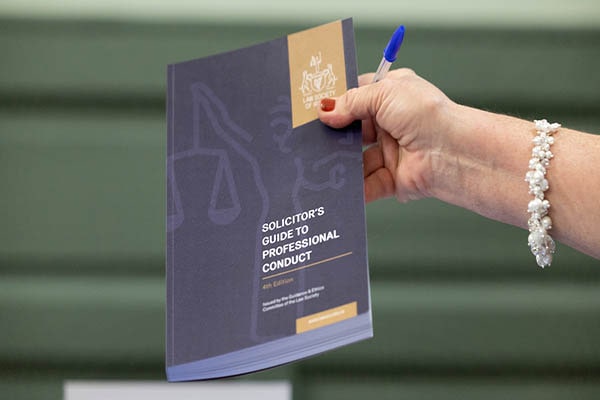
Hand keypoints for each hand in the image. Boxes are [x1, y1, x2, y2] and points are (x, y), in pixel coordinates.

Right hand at [318, 68, 455, 202]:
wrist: (453, 153)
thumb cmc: (428, 115)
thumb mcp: (384, 94)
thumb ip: (351, 102)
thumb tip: (325, 110)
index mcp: (392, 96)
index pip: (357, 97)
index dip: (336, 102)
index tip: (314, 108)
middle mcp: (390, 124)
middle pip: (352, 131)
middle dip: (334, 135)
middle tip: (312, 137)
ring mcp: (390, 152)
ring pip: (356, 160)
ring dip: (341, 162)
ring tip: (322, 162)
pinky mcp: (391, 179)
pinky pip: (366, 185)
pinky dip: (354, 188)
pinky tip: (339, 184)